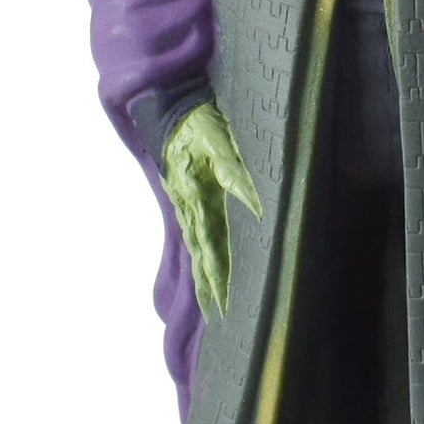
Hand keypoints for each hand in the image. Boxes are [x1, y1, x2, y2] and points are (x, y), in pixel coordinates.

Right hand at [161, 102, 261, 317]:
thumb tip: (253, 203)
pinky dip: (197, 256)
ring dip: (201, 277)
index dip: (217, 277)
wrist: (169, 106)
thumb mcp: (219, 140)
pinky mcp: (187, 197)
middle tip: (217, 317)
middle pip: (201, 256)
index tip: (222, 304)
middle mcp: (191, 207)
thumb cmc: (197, 122)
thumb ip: (233, 171)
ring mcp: (187, 204)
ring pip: (195, 248)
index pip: (210, 247)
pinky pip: (193, 233)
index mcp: (199, 198)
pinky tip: (202, 268)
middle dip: (209, 287)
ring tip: (208, 306)